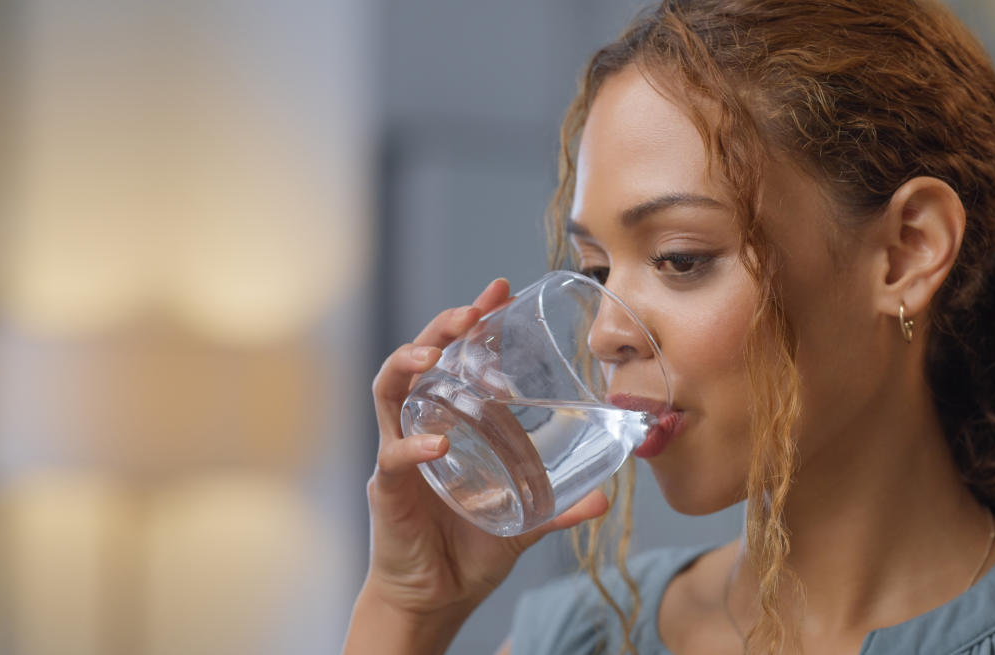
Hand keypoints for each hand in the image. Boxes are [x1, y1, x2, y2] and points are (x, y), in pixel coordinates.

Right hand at [363, 277, 609, 619]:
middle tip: (472, 311)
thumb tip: (606, 497)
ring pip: (391, 392)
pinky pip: (395, 457)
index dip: (473, 321)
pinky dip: (414, 448)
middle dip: (442, 327)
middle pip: (419, 360)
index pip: (455, 358)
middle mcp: (420, 428)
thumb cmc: (470, 548)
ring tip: (437, 353)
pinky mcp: (388, 488)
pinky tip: (438, 446)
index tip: (500, 291)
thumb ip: (559, 507)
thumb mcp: (525, 519)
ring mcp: (399, 454)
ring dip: (410, 363)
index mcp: (452, 423)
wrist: (436, 597)